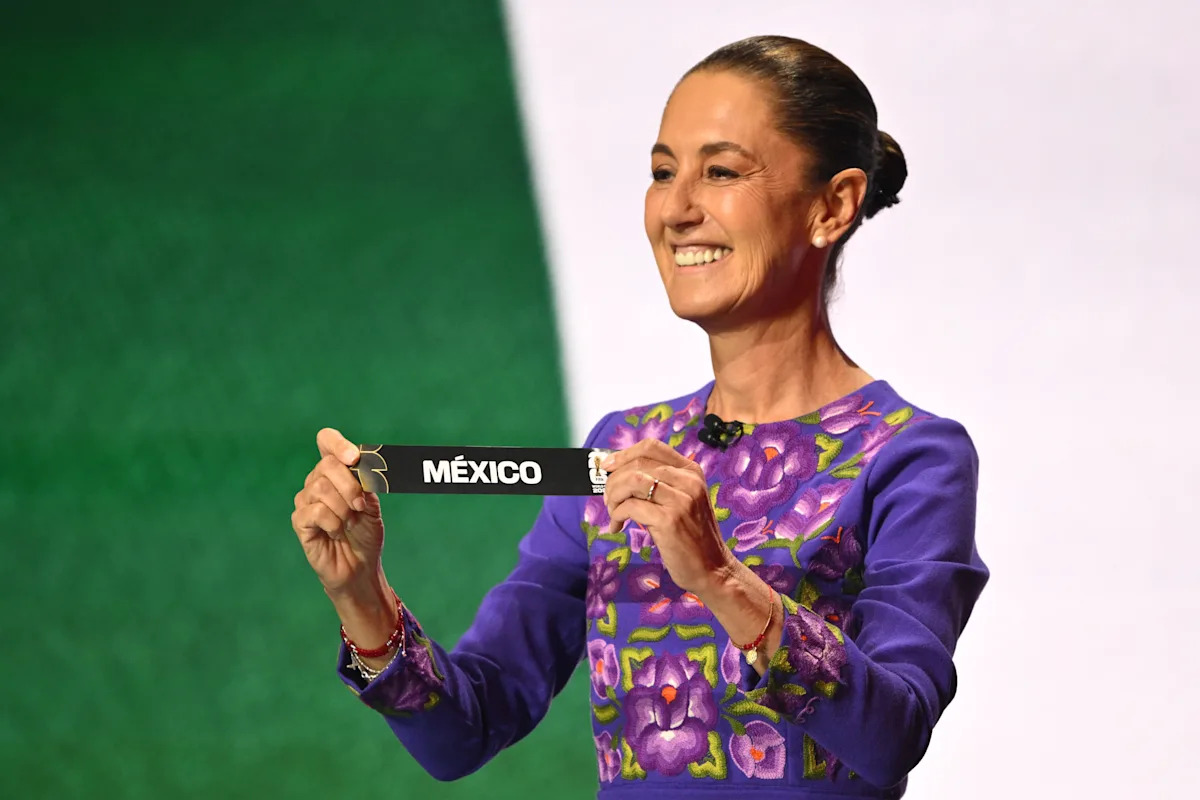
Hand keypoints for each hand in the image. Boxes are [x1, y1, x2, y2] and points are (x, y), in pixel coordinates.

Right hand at [291, 428, 385, 594]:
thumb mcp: (371, 503)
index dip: (337, 444)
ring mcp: (305, 500)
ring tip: (349, 522)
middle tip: (360, 506)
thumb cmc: (366, 533)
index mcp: (336, 471)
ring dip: (343, 508)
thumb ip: (364, 481)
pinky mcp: (300, 521)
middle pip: (327, 464)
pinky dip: (333, 523)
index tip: (354, 458)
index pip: (327, 441)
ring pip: (321, 487)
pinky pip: (316, 511)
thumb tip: (359, 462)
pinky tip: (336, 532)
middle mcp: (317, 481)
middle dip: (350, 485)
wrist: (361, 566)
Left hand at [602, 439, 735, 597]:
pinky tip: (617, 526)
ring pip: (632, 481)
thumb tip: (618, 472)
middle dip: (613, 480)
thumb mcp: (683, 501)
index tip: (607, 466)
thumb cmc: (692, 536)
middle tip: (608, 499)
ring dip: (614, 496)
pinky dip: (617, 515)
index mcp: (691, 471)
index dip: (623, 454)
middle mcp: (688, 481)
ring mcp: (681, 500)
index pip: (651, 447)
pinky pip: (631, 507)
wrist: (713, 568)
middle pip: (637, 464)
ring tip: (613, 512)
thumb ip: (660, 484)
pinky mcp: (669, 520)